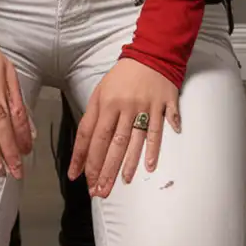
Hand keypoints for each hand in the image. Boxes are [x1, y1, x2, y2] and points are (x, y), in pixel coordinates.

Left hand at [70, 57, 181, 198]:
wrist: (152, 54)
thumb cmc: (122, 77)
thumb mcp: (100, 92)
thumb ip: (91, 119)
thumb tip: (83, 150)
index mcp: (107, 103)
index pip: (94, 137)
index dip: (87, 159)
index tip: (82, 180)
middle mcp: (125, 106)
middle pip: (114, 143)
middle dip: (106, 169)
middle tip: (100, 191)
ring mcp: (146, 106)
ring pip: (135, 139)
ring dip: (128, 163)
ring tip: (122, 182)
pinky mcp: (164, 106)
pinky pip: (159, 129)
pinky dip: (155, 147)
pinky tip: (150, 165)